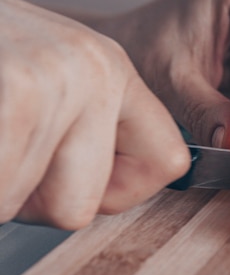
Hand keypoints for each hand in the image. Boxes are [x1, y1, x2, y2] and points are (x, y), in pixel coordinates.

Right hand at [0, 0, 188, 228]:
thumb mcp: (52, 85)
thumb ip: (88, 135)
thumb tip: (100, 198)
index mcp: (116, 71)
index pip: (168, 161)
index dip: (119, 190)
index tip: (79, 179)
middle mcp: (96, 69)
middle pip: (82, 205)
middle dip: (32, 200)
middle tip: (6, 149)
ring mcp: (54, 78)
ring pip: (27, 204)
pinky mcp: (16, 91)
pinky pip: (1, 194)